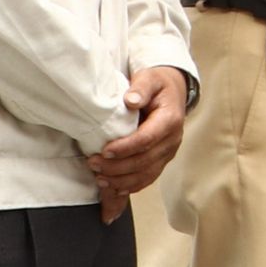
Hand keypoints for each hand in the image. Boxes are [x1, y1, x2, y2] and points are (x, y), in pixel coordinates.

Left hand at [88, 65, 188, 217]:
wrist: (173, 93)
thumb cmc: (158, 86)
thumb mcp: (151, 78)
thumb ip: (142, 87)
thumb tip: (131, 100)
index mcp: (169, 120)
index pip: (147, 139)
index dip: (125, 148)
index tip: (104, 150)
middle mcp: (172, 140)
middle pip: (144, 161)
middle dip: (117, 167)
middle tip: (93, 164)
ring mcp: (168, 152)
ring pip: (146, 174)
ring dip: (122, 180)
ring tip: (100, 178)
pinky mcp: (162, 160)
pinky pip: (148, 178)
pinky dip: (131, 186)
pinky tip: (115, 188)